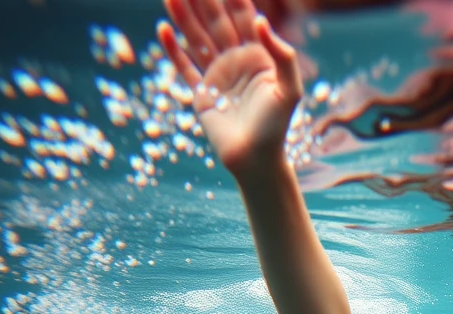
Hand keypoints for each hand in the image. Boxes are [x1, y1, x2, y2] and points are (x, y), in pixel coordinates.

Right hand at [157, 0, 303, 175]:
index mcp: (257, 57)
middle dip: (203, 0)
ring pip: (197, 39)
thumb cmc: (277, 127)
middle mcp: (236, 62)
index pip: (243, 18)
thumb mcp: (289, 90)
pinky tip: (163, 29)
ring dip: (183, 17)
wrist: (256, 159)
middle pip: (215, 22)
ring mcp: (217, 76)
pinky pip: (184, 68)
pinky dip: (173, 50)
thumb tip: (260, 20)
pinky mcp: (202, 94)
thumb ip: (283, 56)